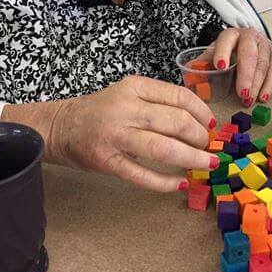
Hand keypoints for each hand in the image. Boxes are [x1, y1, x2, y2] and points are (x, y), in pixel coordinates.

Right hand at [2, 76, 218, 191]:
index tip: (211, 126)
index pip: (180, 97)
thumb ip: (158, 104)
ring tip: (205, 165)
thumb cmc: (99, 112)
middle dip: (201, 138)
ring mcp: (115, 135)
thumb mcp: (127, 95)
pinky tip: (180, 183)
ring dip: (192, 159)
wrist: (59, 126)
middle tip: (207, 148)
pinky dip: (166, 182)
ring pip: (164, 148)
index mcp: (133, 87)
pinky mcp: (107, 161)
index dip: (203, 114)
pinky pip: (143, 175)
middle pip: (178, 122)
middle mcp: (125, 108)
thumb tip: (201, 124)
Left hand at [207, 27, 271, 106]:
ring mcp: (264, 44)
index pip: (226, 42)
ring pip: (262, 65)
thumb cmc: (227, 50)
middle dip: (245, 75)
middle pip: (249, 55)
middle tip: (241, 93)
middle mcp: (249, 36)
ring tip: (247, 100)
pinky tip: (262, 97)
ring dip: (256, 85)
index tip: (220, 67)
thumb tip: (188, 73)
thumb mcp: (213, 53)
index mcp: (230, 35)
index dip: (223, 53)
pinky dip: (268, 85)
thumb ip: (202, 62)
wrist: (247, 41)